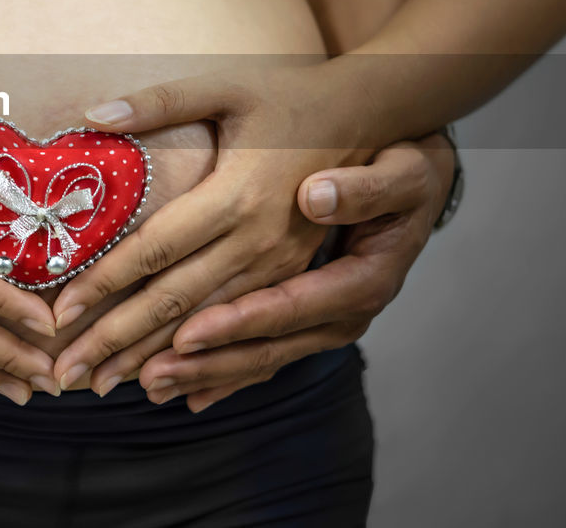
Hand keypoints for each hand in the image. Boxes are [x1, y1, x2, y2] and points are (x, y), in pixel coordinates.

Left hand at [49, 64, 372, 388]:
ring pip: (208, 329)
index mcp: (236, 195)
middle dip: (114, 341)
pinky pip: (247, 334)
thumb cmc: (293, 99)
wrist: (374, 120)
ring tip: (102, 385)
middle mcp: (259, 242)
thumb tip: (92, 114)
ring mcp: (281, 268)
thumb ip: (161, 101)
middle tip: (65, 373)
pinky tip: (170, 390)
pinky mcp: (296, 280)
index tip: (59, 314)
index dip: (103, 284)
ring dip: (152, 361)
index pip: (154, 250)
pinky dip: (208, 367)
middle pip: (173, 302)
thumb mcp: (229, 87)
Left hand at [138, 131, 455, 410]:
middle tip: (145, 375)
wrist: (420, 186)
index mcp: (361, 277)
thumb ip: (364, 188)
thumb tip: (315, 196)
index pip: (287, 305)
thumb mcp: (401, 173)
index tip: (183, 335)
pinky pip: (265, 355)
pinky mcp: (310, 324)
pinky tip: (184, 394)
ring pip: (259, 357)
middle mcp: (342, 312)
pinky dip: (224, 375)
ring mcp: (325, 323)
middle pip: (264, 346)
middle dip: (201, 363)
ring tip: (149, 384)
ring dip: (202, 374)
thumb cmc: (405, 171)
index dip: (235, 323)